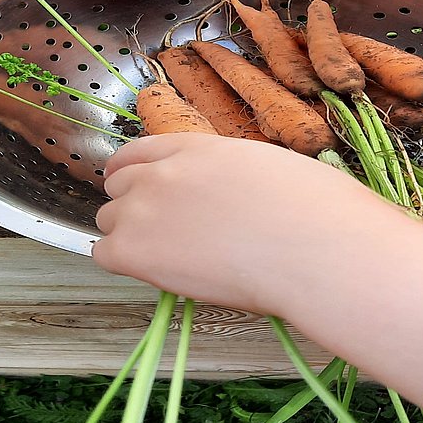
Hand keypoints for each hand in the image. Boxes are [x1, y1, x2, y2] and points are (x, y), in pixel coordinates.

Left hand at [92, 133, 403, 312]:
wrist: (314, 249)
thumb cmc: (318, 212)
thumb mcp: (271, 168)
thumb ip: (232, 177)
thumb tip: (232, 199)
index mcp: (197, 148)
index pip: (141, 152)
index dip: (136, 173)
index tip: (139, 189)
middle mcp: (163, 172)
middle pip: (119, 185)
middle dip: (134, 206)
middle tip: (163, 234)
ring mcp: (144, 209)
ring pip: (109, 220)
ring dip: (129, 236)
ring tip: (168, 259)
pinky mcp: (134, 250)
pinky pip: (104, 254)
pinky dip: (123, 264)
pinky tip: (155, 274)